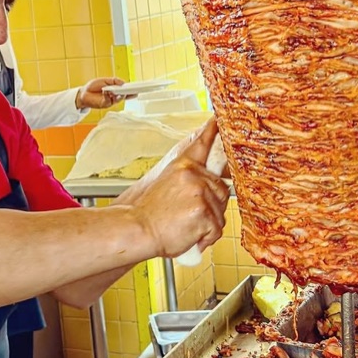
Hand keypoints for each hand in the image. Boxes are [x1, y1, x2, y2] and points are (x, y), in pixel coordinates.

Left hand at [75, 77, 130, 109]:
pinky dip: (108, 95)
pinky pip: (109, 100)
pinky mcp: (104, 104)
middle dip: (128, 92)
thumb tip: (123, 82)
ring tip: (117, 89)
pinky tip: (106, 91)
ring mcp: (110, 101)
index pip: (126, 91)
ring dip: (118, 94)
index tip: (138, 89)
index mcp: (115, 90)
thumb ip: (114, 81)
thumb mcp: (104, 80)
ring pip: (118, 98)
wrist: (83, 93)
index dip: (132, 91)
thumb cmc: (93, 86)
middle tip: (131, 90)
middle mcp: (114, 97)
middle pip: (124, 95)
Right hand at [129, 119, 229, 258]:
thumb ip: (186, 180)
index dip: (213, 132)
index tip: (219, 119)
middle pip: (221, 189)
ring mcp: (200, 193)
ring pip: (220, 212)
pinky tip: (187, 234)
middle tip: (187, 214)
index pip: (201, 145)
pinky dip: (204, 238)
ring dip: (206, 224)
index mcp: (182, 166)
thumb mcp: (164, 186)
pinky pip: (216, 230)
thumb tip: (204, 185)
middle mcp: (193, 175)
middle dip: (211, 205)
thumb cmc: (147, 214)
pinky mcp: (205, 212)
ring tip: (183, 225)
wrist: (136, 229)